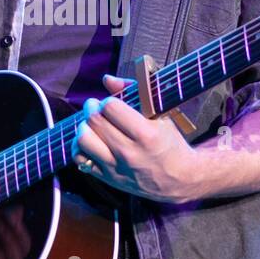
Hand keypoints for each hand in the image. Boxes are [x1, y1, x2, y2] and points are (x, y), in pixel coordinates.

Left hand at [71, 74, 198, 204]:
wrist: (179, 179)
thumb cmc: (169, 142)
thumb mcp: (160, 116)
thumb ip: (134, 93)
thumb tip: (107, 79)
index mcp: (146, 134)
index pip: (111, 107)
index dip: (108, 101)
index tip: (112, 103)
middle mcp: (129, 152)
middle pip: (94, 121)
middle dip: (92, 108)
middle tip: (96, 107)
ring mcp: (117, 167)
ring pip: (83, 140)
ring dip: (84, 127)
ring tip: (92, 124)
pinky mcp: (108, 178)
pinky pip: (80, 160)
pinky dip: (79, 147)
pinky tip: (90, 140)